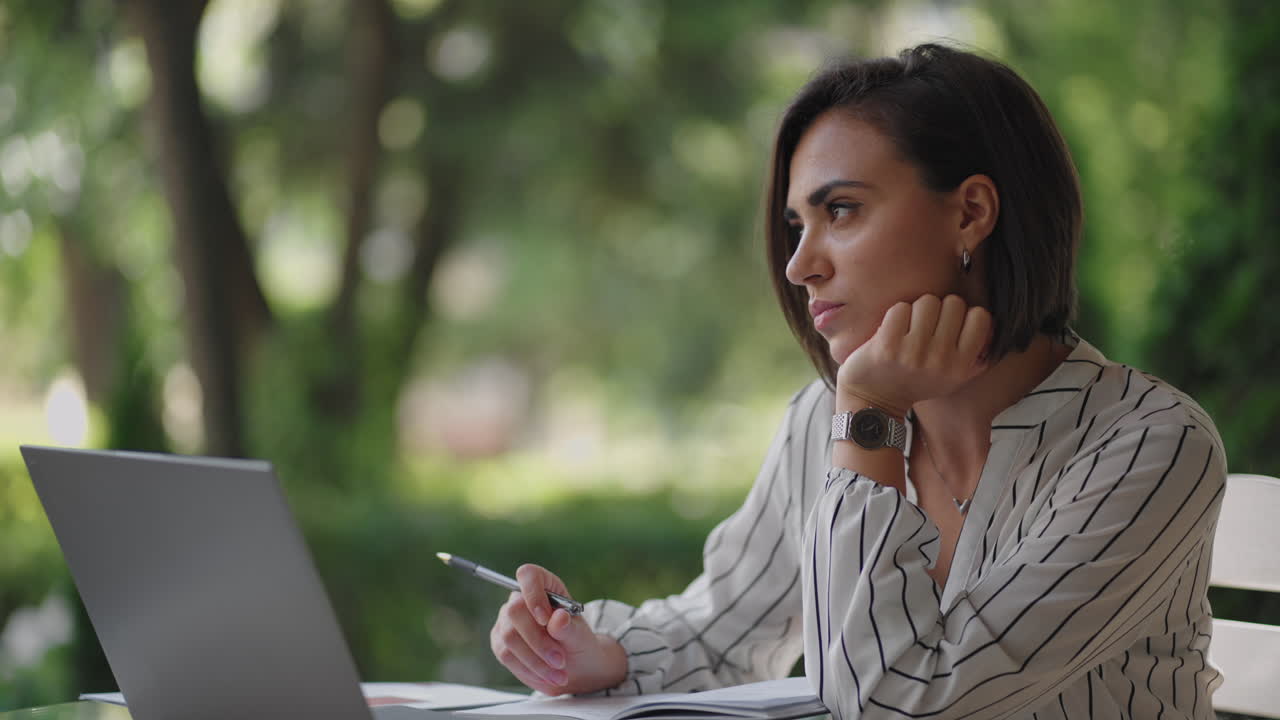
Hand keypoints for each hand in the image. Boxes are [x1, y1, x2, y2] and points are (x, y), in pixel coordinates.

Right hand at [489, 564, 626, 694]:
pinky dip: (527, 669)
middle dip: (538, 641)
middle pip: (514, 611)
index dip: (533, 594)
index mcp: (545, 586)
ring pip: (509, 637)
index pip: (529, 575)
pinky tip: (545, 676)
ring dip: (535, 661)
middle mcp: (520, 599)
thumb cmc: (578, 642)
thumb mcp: (580, 635)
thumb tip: (559, 617)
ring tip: (558, 675)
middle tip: (560, 661)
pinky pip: (506, 655)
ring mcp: (506, 621)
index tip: (545, 619)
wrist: (573, 665)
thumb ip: (568, 627)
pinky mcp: (499, 642)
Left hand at [837, 294, 991, 413]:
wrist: (874, 401)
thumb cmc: (915, 383)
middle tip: (927, 326)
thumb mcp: (953, 378)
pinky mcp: (887, 345)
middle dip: (940, 309)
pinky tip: (892, 331)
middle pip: (953, 302)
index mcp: (961, 366)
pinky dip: (896, 314)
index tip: (952, 324)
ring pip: (927, 301)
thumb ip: (976, 356)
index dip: (966, 314)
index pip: (980, 316)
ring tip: (910, 328)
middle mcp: (940, 360)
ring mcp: (913, 352)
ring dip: (917, 310)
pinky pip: (901, 308)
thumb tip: (992, 325)